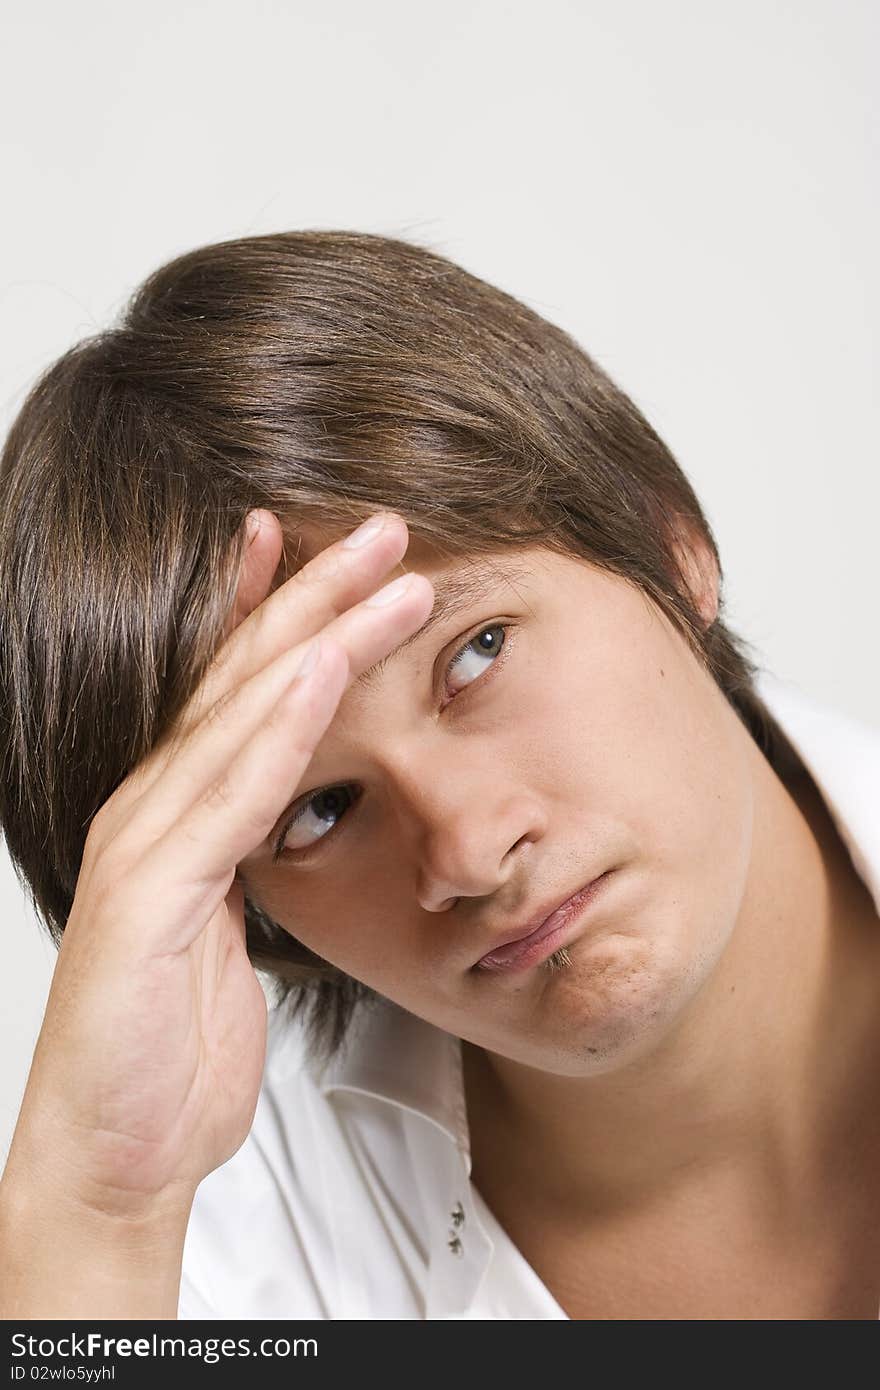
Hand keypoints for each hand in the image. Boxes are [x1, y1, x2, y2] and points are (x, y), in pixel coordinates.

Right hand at [4, 510, 432, 1219]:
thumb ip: (247, 861)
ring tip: (380, 568)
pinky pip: (231, 793)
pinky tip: (321, 670)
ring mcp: (145, 845)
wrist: (116, 1158)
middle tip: (382, 526)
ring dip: (314, 632)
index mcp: (178, 818)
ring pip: (239, 713)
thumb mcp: (227, 936)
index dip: (284, 613)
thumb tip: (288, 818)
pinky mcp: (149, 893)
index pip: (237, 693)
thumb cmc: (172, 1051)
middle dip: (314, 592)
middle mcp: (153, 811)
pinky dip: (278, 725)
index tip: (341, 555)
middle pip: (242, 677)